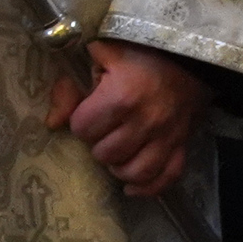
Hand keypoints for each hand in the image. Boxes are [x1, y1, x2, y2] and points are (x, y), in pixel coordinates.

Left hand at [48, 39, 214, 197]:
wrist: (190, 57)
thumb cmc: (139, 53)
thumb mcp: (99, 57)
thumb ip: (70, 88)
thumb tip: (52, 123)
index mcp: (121, 96)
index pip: (84, 129)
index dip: (81, 122)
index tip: (87, 112)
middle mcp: (146, 122)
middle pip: (106, 154)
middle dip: (97, 144)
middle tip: (102, 130)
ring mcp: (167, 137)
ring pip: (135, 172)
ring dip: (118, 167)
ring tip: (114, 153)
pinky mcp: (184, 145)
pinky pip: (167, 178)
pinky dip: (148, 188)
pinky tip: (131, 186)